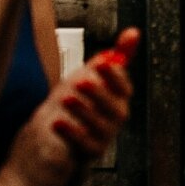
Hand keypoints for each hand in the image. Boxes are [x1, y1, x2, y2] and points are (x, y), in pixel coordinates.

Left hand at [49, 27, 140, 158]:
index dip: (114, 76)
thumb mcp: (90, 76)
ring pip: (101, 126)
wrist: (49, 139)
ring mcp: (103, 136)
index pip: (123, 87)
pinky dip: (72, 133)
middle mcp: (113, 118)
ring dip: (84, 111)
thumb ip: (114, 57)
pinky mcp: (88, 152)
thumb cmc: (73, 107)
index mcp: (116, 98)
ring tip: (67, 99)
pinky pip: (85, 145)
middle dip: (100, 93)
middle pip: (115, 108)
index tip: (101, 63)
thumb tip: (134, 33)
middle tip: (83, 82)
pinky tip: (58, 122)